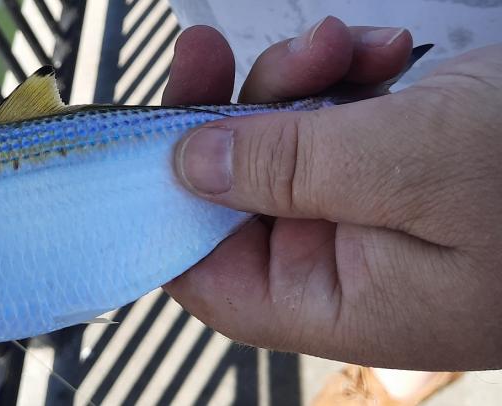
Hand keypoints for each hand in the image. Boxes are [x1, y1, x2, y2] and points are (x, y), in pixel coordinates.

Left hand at [163, 16, 501, 370]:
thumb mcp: (411, 164)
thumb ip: (289, 169)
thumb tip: (189, 163)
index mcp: (342, 300)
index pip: (207, 275)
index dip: (166, 208)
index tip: (150, 135)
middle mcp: (351, 265)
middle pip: (236, 194)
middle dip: (233, 116)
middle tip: (228, 53)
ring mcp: (378, 214)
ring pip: (285, 147)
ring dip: (295, 83)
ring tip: (340, 47)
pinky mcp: (404, 167)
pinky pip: (340, 122)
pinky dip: (345, 78)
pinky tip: (377, 52)